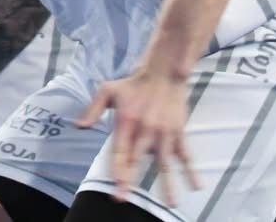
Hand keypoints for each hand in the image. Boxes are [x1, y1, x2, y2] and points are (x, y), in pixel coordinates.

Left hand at [77, 69, 198, 204]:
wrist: (163, 72)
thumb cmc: (133, 84)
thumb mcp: (107, 91)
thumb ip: (92, 110)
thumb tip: (79, 126)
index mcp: (126, 122)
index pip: (120, 152)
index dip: (117, 171)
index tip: (116, 188)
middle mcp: (144, 130)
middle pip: (136, 161)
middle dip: (129, 181)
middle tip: (123, 199)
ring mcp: (163, 133)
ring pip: (164, 163)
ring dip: (167, 184)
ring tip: (170, 203)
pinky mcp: (178, 132)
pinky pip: (185, 154)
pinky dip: (191, 170)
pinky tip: (196, 185)